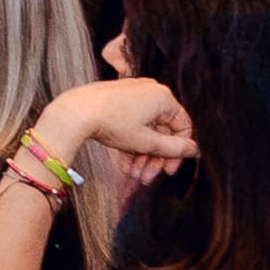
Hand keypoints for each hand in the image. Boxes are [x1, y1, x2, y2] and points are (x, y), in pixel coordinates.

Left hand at [43, 76, 196, 169]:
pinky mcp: (118, 100)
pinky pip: (133, 124)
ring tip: (133, 174)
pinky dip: (131, 143)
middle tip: (148, 178)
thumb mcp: (146, 142)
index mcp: (163, 97)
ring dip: (142, 155)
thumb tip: (194, 149)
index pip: (182, 127)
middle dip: (155, 158)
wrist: (75, 112)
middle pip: (163, 131)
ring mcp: (133, 94)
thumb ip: (174, 148)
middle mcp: (150, 91)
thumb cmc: (111, 123)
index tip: (168, 170)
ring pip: (146, 130)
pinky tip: (124, 164)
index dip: (178, 153)